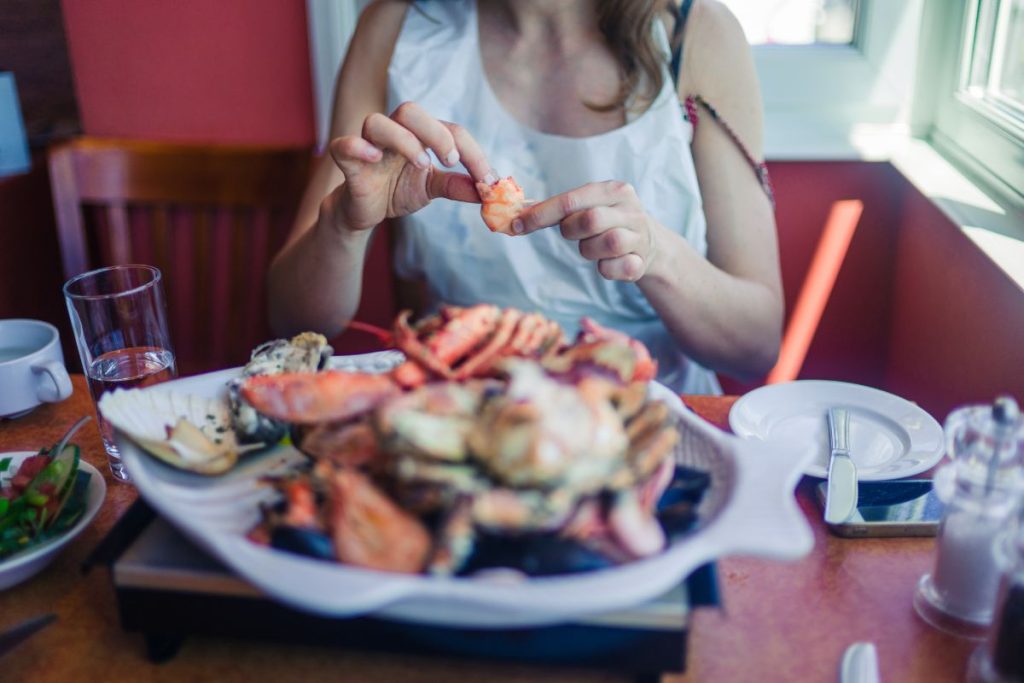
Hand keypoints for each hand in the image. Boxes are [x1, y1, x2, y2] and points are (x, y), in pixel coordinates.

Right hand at [324, 101, 496, 231]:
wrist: (363, 211)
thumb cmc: (396, 190)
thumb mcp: (431, 189)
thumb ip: (456, 186)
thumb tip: (488, 192)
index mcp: (418, 134)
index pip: (449, 130)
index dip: (473, 154)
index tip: (488, 181)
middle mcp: (393, 131)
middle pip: (410, 111)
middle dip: (436, 133)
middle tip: (452, 160)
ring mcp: (368, 144)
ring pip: (378, 122)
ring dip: (403, 140)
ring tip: (423, 165)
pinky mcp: (347, 161)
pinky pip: (344, 145)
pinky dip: (358, 147)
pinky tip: (374, 158)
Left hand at [514, 181, 659, 281]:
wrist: (650, 243)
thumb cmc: (608, 221)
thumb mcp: (589, 206)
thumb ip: (557, 208)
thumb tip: (516, 214)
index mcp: (613, 190)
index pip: (571, 200)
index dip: (540, 215)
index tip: (516, 225)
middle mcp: (630, 209)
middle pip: (590, 220)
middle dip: (571, 231)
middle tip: (572, 234)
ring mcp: (639, 236)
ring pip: (607, 243)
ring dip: (589, 250)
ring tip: (593, 247)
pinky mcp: (641, 262)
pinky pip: (614, 269)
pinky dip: (605, 269)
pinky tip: (608, 262)